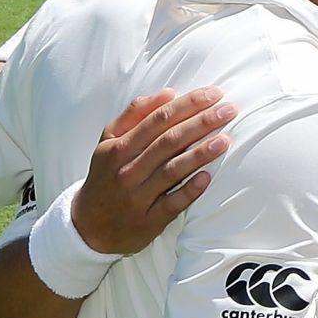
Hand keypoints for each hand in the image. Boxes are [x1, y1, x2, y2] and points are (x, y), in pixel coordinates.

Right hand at [71, 88, 233, 255]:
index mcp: (118, 147)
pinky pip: (172, 203)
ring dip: (200, 154)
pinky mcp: (149, 220)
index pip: (157, 120)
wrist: (88, 224)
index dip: (187, 105)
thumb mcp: (109, 142)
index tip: (214, 94)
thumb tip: (167, 93)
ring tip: (225, 140)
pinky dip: (189, 190)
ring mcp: (138, 196)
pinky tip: (207, 177)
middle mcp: (127, 170)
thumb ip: (134, 115)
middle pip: (168, 142)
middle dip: (200, 123)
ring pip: (172, 171)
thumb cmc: (107, 174)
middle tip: (229, 110)